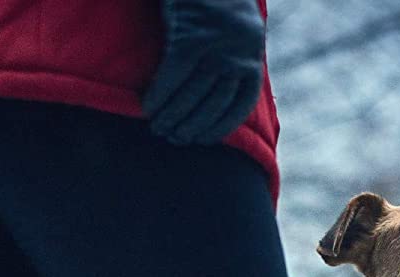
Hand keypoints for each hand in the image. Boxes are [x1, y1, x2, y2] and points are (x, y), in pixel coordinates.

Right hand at [143, 0, 264, 145]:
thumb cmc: (215, 3)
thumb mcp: (234, 33)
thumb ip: (232, 63)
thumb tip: (218, 99)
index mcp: (252, 57)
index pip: (240, 106)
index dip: (220, 127)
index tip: (202, 141)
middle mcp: (237, 54)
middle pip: (213, 104)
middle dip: (191, 126)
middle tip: (173, 139)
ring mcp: (214, 46)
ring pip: (191, 94)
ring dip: (171, 116)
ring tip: (158, 128)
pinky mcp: (189, 36)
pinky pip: (171, 77)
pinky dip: (158, 96)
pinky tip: (147, 107)